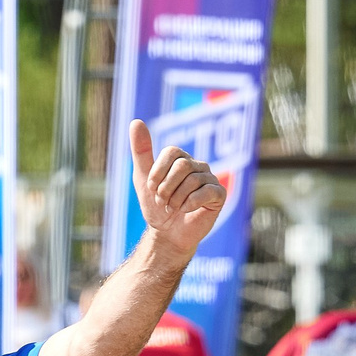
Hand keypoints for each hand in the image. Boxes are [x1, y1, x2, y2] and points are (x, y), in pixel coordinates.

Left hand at [129, 119, 226, 259]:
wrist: (167, 234)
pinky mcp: (219, 195)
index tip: (152, 187)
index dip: (158, 172)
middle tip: (162, 201)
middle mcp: (198, 165)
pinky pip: (205, 193)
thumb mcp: (143, 179)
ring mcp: (210, 179)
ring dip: (175, 200)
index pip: (171, 152)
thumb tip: (136, 121)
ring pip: (192, 181)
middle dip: (165, 188)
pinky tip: (186, 211)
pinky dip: (189, 205)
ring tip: (173, 208)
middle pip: (182, 166)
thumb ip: (141, 151)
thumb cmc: (156, 206)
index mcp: (181, 159)